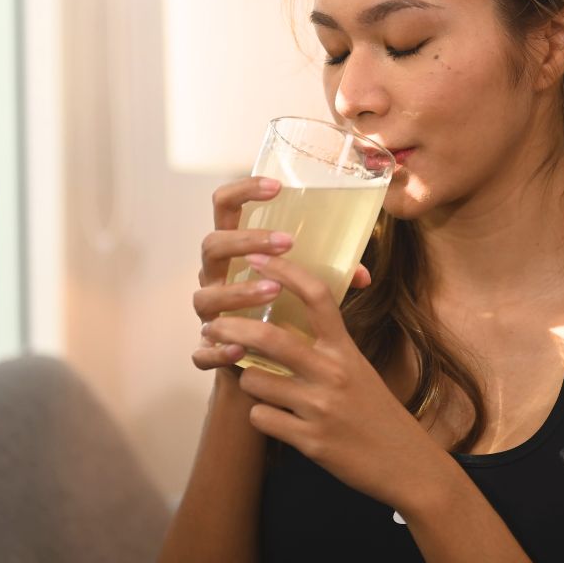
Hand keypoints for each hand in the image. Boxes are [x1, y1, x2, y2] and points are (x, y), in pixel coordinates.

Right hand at [190, 177, 370, 373]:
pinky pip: (201, 350)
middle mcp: (214, 278)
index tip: (277, 186)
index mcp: (233, 254)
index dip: (244, 191)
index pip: (225, 207)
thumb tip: (363, 274)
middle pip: (211, 244)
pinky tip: (238, 350)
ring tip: (274, 290)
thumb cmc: (280, 321)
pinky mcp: (205, 352)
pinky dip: (217, 349)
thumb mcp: (302, 292)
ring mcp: (207, 315)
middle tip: (287, 242)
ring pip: (204, 296)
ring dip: (238, 290)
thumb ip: (325, 278)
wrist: (256, 375)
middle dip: (246, 239)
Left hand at [199, 249, 450, 512]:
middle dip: (231, 328)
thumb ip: (326, 345)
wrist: (406, 464)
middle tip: (211, 325)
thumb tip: (287, 318)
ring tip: (259, 386)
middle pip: (270, 338)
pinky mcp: (311, 441)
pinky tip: (276, 420)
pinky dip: (261, 417)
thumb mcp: (357, 368)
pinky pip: (261, 419)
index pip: (317, 296)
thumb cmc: (376, 412)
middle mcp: (333, 373)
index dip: (284, 272)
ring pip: (255, 381)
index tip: (257, 257)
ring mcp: (321, 408)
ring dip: (247, 382)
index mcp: (345, 349)